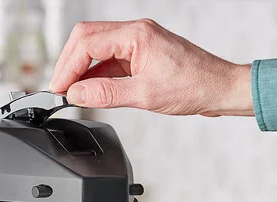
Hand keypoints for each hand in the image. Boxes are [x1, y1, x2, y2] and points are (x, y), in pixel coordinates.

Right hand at [49, 19, 252, 115]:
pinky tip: (90, 90)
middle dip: (69, 63)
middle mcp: (135, 33)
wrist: (218, 88)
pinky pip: (110, 60)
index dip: (67, 66)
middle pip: (87, 38)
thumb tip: (77, 94)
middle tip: (59, 89)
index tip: (58, 88)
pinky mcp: (141, 55)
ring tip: (71, 92)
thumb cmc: (193, 86)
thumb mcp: (144, 95)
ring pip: (96, 49)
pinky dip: (96, 75)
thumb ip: (106, 94)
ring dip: (81, 70)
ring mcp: (137, 43)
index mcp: (136, 35)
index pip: (87, 42)